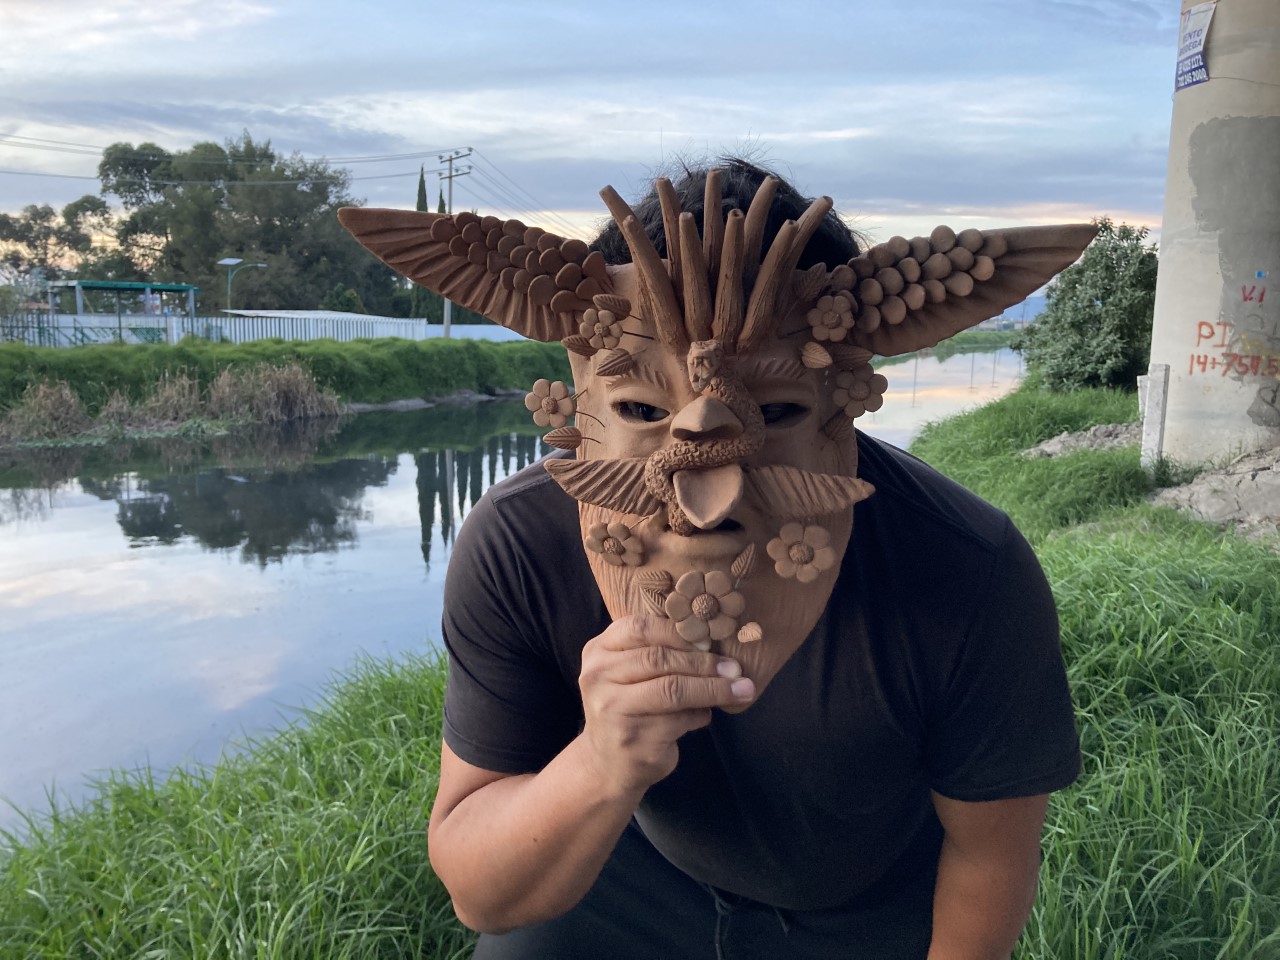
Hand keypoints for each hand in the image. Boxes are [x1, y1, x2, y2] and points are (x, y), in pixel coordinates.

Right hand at [577, 615, 755, 795]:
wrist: (605, 764)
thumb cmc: (626, 707)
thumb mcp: (628, 672)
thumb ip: (656, 651)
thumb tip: (712, 641)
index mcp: (598, 652)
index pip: (640, 628)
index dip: (679, 631)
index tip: (710, 638)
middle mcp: (598, 677)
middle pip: (659, 659)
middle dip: (704, 662)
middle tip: (735, 668)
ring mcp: (612, 710)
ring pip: (673, 689)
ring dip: (713, 688)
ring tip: (741, 689)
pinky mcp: (633, 739)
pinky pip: (679, 720)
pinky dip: (700, 715)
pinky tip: (705, 714)